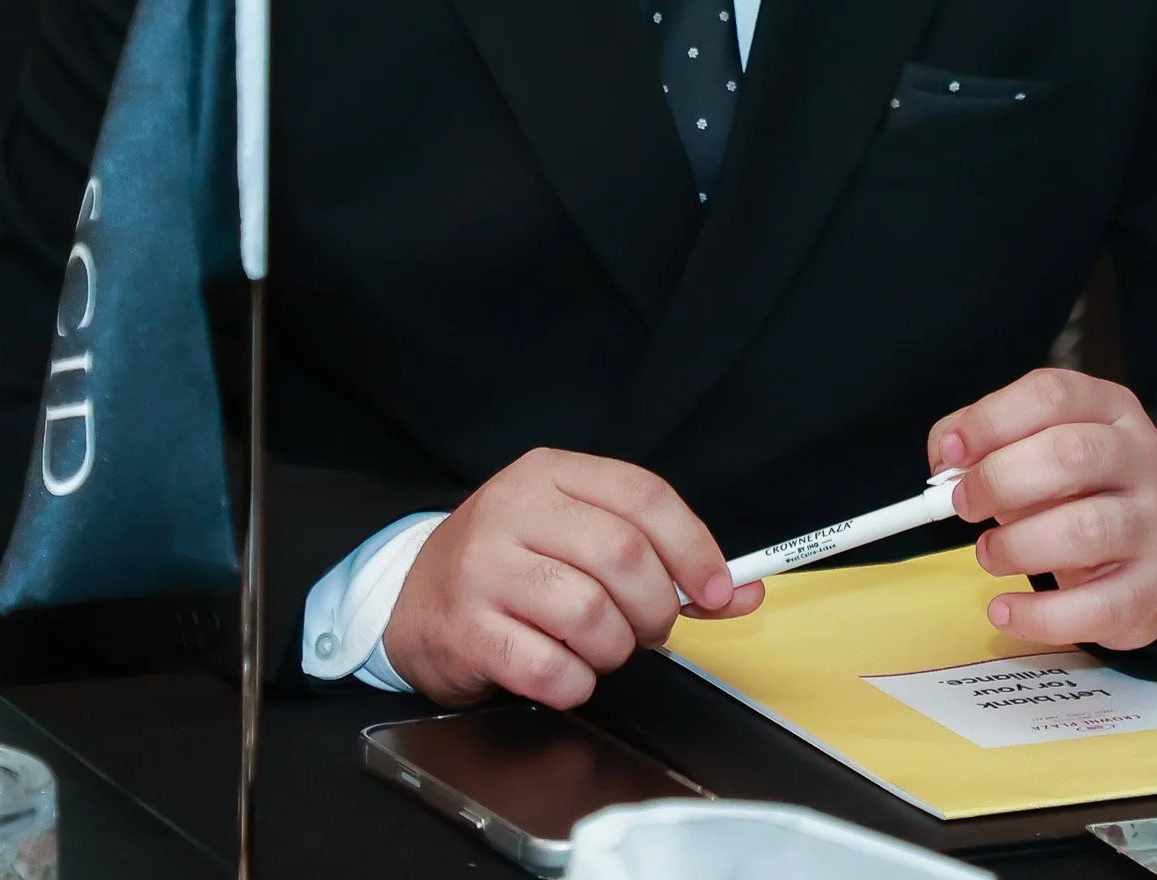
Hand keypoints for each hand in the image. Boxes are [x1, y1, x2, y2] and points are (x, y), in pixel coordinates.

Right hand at [383, 448, 762, 706]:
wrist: (412, 596)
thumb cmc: (513, 564)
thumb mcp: (580, 536)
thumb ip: (661, 557)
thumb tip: (744, 592)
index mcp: (552, 473)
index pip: (644, 496)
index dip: (695, 547)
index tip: (720, 590)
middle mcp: (514, 508)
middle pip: (623, 556)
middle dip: (656, 608)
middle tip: (652, 630)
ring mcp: (484, 566)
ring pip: (589, 613)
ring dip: (615, 649)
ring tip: (602, 649)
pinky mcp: (464, 627)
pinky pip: (548, 668)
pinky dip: (575, 684)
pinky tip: (566, 673)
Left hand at [928, 367, 1156, 650]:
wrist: (1152, 557)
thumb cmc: (1080, 492)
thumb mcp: (1037, 448)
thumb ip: (987, 442)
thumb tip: (945, 456)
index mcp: (1110, 409)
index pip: (1052, 394)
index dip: (991, 420)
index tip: (949, 453)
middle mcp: (1142, 458)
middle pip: (1069, 454)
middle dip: (999, 480)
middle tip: (963, 505)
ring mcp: (1155, 525)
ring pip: (1083, 529)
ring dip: (1016, 545)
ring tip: (989, 554)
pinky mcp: (1152, 590)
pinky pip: (1092, 607)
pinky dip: (1037, 614)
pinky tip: (1004, 609)